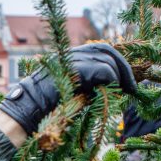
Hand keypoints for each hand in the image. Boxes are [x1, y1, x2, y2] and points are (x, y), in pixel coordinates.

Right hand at [0, 43, 136, 134]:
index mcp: (71, 57)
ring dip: (120, 76)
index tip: (128, 81)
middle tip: (134, 87)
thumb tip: (113, 87)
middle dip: (124, 67)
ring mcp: (71, 59)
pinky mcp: (74, 70)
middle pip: (106, 49)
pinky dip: (113, 80)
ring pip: (106, 59)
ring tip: (126, 92)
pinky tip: (115, 92)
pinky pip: (102, 70)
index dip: (118, 62)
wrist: (27, 111)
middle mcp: (72, 53)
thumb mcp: (73, 92)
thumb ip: (90, 85)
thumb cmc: (47, 107)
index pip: (100, 49)